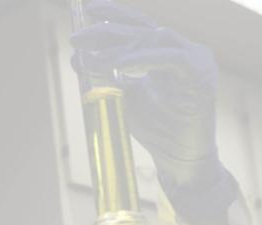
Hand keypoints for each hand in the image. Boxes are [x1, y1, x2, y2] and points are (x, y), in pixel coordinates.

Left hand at [70, 0, 237, 222]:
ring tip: (92, 61)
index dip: (113, 15)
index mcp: (165, 52)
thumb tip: (78, 58)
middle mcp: (182, 51)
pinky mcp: (200, 76)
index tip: (85, 9)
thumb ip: (104, 76)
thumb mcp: (121, 97)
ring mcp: (194, 61)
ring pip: (154, 39)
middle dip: (106, 30)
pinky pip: (172, 58)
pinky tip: (120, 66)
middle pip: (142, 29)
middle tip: (77, 38)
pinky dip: (144, 59)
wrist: (177, 157)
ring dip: (119, 48)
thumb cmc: (155, 127)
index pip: (137, 26)